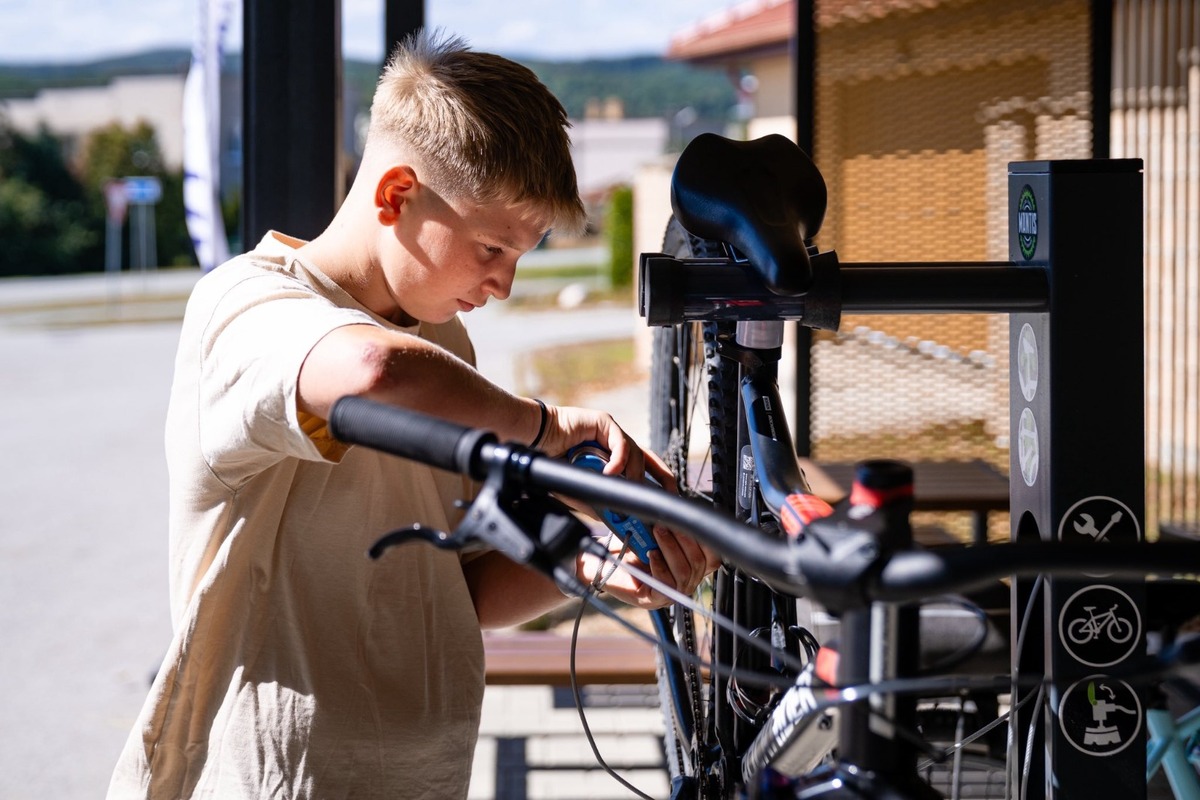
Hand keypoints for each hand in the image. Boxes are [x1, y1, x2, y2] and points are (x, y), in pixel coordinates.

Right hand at [534, 403, 677, 492]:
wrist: (532, 440)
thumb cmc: (550, 462)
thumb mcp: (577, 490)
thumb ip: (596, 501)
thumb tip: (615, 519)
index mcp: (610, 457)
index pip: (641, 469)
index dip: (655, 484)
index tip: (664, 503)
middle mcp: (614, 443)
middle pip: (647, 459)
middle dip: (662, 478)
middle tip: (670, 495)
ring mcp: (610, 432)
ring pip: (634, 452)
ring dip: (633, 474)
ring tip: (627, 492)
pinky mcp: (603, 422)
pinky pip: (619, 442)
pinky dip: (618, 460)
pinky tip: (610, 473)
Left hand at [577, 523, 721, 609]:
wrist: (599, 560)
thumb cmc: (627, 546)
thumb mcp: (655, 533)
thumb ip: (673, 527)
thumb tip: (683, 510)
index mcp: (689, 567)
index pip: (712, 557)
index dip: (706, 539)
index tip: (691, 519)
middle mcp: (684, 582)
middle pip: (700, 563)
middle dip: (684, 538)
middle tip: (667, 521)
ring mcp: (670, 593)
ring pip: (684, 573)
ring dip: (671, 548)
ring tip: (657, 531)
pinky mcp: (653, 599)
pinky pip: (666, 585)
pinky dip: (660, 566)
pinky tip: (651, 553)